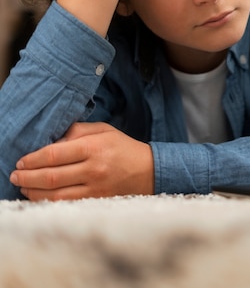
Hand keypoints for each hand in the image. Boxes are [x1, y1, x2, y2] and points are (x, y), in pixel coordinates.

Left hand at [10, 123, 154, 200]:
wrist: (149, 170)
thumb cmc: (123, 147)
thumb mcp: (103, 130)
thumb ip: (77, 131)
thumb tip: (52, 142)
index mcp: (94, 147)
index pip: (54, 154)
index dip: (33, 159)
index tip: (21, 161)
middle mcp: (94, 168)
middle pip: (51, 176)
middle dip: (27, 177)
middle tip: (15, 175)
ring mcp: (96, 187)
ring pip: (55, 194)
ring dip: (34, 192)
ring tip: (24, 186)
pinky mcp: (98, 200)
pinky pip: (66, 204)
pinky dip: (48, 201)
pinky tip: (39, 196)